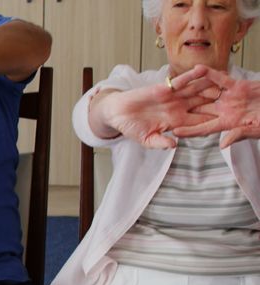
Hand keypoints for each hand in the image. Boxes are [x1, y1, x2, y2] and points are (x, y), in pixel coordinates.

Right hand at [93, 65, 216, 148]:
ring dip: (209, 85)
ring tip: (225, 80)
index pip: (198, 122)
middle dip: (217, 102)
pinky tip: (203, 71)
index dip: (212, 122)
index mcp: (176, 122)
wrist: (117, 114)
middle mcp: (178, 108)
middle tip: (235, 99)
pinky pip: (180, 81)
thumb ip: (160, 143)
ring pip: (195, 90)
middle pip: (202, 104)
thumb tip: (174, 146)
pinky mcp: (164, 88)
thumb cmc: (131, 128)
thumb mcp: (146, 139)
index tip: (228, 122)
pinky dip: (191, 76)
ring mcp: (172, 97)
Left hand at [172, 67, 259, 146]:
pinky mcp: (238, 86)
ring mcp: (230, 98)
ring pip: (207, 93)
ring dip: (192, 89)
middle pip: (200, 110)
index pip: (204, 128)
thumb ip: (238, 134)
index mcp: (227, 123)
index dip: (189, 130)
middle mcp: (225, 110)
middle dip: (184, 109)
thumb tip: (222, 145)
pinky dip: (210, 74)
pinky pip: (221, 79)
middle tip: (165, 108)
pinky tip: (197, 69)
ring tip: (174, 86)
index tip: (173, 132)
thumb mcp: (255, 130)